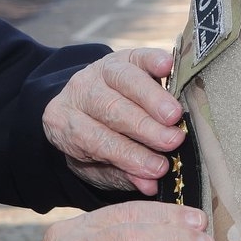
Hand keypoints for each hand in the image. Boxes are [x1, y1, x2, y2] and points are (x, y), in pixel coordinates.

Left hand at [44, 48, 184, 194]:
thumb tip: (150, 185)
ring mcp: (100, 71)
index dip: (128, 154)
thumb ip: (123, 174)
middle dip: (144, 127)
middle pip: (110, 108)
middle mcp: (78, 93)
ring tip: (175, 116)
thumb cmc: (98, 144)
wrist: (86, 108)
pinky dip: (154, 60)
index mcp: (65, 124)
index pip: (96, 140)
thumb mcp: (101, 167)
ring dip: (153, 99)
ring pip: (124, 80)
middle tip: (172, 141)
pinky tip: (168, 67)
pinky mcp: (124, 57)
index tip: (158, 169)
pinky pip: (139, 56)